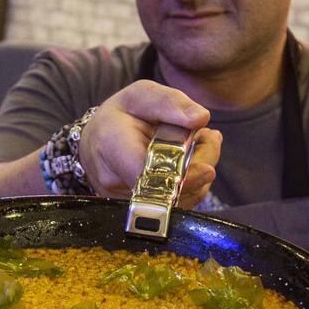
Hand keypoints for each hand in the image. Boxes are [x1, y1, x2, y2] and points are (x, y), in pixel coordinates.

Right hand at [76, 80, 223, 208]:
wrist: (98, 142)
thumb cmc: (121, 116)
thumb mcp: (141, 96)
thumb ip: (170, 102)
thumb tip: (201, 118)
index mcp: (111, 145)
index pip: (147, 173)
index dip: (181, 176)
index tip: (207, 169)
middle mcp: (115, 181)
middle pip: (168, 190)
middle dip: (199, 167)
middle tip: (210, 138)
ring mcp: (126, 203)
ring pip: (177, 200)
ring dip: (198, 175)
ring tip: (199, 143)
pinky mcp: (140, 213)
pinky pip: (176, 204)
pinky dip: (192, 184)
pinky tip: (192, 160)